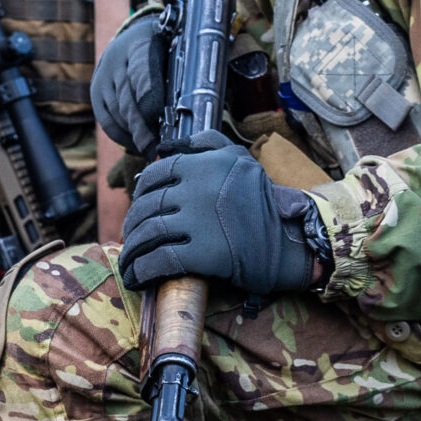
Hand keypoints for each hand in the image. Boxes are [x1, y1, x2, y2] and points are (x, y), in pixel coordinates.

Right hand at [91, 13, 169, 156]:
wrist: (128, 39)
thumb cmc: (161, 49)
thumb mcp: (173, 48)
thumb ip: (179, 72)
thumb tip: (190, 108)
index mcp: (141, 44)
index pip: (142, 71)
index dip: (149, 95)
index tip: (159, 117)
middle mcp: (116, 60)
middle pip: (128, 98)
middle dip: (142, 126)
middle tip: (156, 147)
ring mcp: (103, 77)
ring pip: (117, 112)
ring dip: (134, 134)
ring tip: (152, 150)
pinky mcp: (95, 92)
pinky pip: (106, 120)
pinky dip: (122, 137)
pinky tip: (137, 146)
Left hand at [117, 130, 322, 298]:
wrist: (291, 243)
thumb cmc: (264, 202)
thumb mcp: (240, 159)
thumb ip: (206, 144)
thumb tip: (167, 145)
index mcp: (205, 164)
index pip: (155, 175)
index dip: (141, 193)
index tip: (139, 207)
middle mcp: (199, 188)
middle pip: (148, 206)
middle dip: (133, 225)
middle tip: (131, 238)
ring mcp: (200, 221)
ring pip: (148, 233)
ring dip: (132, 251)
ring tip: (129, 262)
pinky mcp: (203, 254)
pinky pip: (160, 260)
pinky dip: (143, 269)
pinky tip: (137, 277)